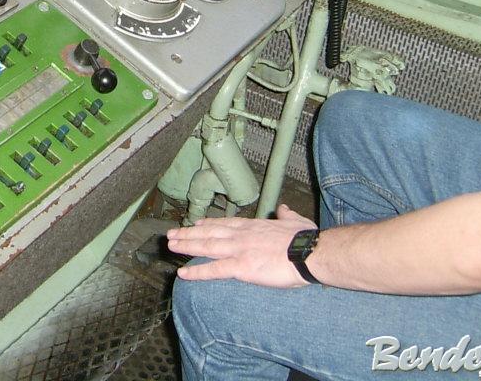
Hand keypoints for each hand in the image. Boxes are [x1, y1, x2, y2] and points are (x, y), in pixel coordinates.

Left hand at [167, 204, 316, 287]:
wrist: (309, 252)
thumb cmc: (306, 238)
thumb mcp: (296, 220)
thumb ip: (286, 214)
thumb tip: (283, 207)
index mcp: (253, 226)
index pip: (225, 223)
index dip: (208, 223)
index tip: (196, 223)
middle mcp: (240, 235)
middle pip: (208, 233)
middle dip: (189, 233)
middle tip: (172, 234)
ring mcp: (238, 250)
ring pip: (205, 247)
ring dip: (186, 246)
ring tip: (170, 246)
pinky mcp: (240, 267)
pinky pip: (213, 270)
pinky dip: (196, 271)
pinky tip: (182, 273)